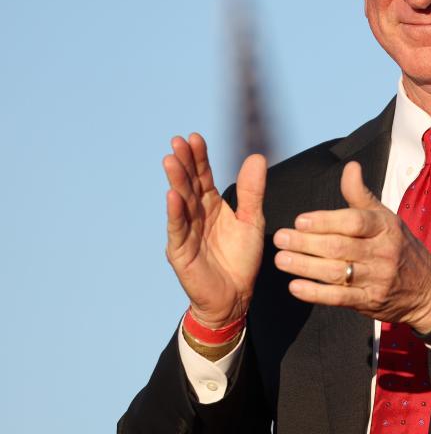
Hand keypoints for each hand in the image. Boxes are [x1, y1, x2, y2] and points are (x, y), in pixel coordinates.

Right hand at [164, 133, 265, 328]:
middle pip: (189, 184)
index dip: (199, 158)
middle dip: (184, 163)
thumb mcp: (252, 220)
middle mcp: (196, 215)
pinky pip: (178, 229)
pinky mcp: (181, 251)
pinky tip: (172, 195)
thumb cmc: (241, 258)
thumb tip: (257, 157)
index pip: (203, 176)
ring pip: (180, 203)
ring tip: (171, 160)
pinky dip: (175, 212)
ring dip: (175, 181)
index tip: (195, 137)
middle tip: (178, 141)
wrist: (235, 296)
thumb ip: (252, 191)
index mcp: (212, 206)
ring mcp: (186, 232)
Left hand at [272, 161, 430, 332]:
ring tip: (281, 260)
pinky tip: (295, 287)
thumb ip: (361, 195)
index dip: (326, 221)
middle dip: (307, 243)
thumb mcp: (386, 217)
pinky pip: (339, 298)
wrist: (426, 290)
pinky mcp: (370, 302)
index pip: (355, 222)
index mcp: (385, 227)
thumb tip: (350, 166)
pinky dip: (315, 293)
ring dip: (305, 266)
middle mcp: (382, 252)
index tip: (300, 220)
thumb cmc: (399, 247)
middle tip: (280, 238)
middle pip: (340, 247)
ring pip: (336, 272)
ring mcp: (377, 279)